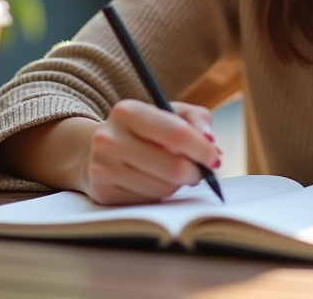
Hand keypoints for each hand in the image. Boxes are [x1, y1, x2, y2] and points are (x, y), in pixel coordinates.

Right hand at [80, 100, 221, 204]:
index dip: (202, 149)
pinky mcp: (103, 192)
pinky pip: (148, 202)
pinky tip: (153, 181)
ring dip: (178, 185)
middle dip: (195, 172)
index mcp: (127, 111)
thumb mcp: (169, 112)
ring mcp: (103, 167)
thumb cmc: (144, 130)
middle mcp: (109, 138)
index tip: (214, 158)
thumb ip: (197, 120)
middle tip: (200, 171)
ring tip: (172, 173)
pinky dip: (159, 195)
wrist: (98, 149)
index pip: (177, 134)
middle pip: (173, 167)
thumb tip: (210, 143)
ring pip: (163, 188)